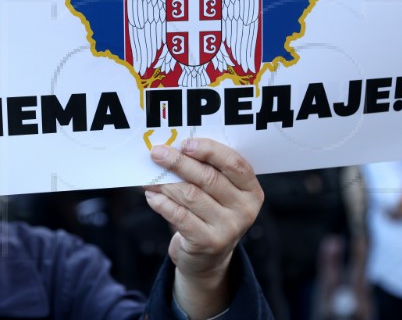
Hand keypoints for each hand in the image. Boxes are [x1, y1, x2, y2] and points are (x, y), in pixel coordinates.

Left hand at [144, 138, 263, 318]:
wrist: (207, 257)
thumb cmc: (209, 213)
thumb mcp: (218, 193)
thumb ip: (205, 171)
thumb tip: (172, 149)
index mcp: (251, 190)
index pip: (234, 163)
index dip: (209, 150)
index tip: (185, 143)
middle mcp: (244, 209)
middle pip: (209, 178)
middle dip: (179, 162)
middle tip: (157, 153)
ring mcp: (228, 228)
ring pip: (191, 195)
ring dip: (166, 183)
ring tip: (149, 176)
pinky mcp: (208, 243)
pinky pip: (180, 216)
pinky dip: (162, 203)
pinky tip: (152, 196)